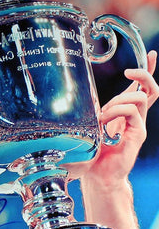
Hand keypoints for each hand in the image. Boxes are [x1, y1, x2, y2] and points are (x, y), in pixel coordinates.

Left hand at [84, 50, 158, 184]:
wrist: (98, 174)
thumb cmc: (92, 151)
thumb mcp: (89, 124)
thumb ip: (90, 111)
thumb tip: (77, 96)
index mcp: (125, 112)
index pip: (142, 88)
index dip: (147, 71)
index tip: (150, 53)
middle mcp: (136, 117)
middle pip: (148, 88)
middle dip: (140, 75)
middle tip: (126, 73)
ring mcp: (138, 125)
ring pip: (138, 98)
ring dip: (117, 101)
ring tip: (102, 115)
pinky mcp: (138, 134)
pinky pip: (133, 112)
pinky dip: (116, 112)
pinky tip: (103, 122)